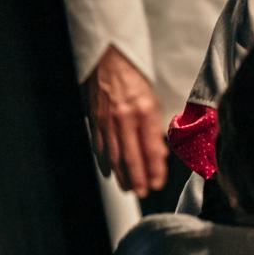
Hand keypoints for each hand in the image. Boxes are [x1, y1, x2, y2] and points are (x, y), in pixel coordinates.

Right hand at [84, 45, 169, 197]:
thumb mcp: (154, 101)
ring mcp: (106, 120)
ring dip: (122, 174)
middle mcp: (124, 117)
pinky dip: (106, 162)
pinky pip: (99, 146)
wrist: (108, 61)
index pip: (151, 148)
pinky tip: (111, 172)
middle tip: (143, 192)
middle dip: (138, 178)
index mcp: (144, 111)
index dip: (154, 169)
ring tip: (129, 188)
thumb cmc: (134, 80)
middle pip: (130, 156)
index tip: (158, 183)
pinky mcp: (94, 120)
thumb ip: (156, 128)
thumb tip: (159, 154)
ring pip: (114, 154)